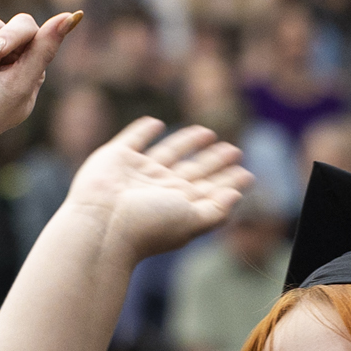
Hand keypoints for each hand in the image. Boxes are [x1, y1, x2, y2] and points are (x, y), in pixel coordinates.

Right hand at [65, 116, 249, 260]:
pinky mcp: (116, 157)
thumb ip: (217, 209)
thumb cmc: (149, 226)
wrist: (103, 224)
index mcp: (179, 204)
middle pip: (194, 170)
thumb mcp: (192, 220)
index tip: (247, 174)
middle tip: (235, 150)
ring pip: (169, 152)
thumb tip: (238, 194)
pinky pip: (133, 138)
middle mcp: (160, 188)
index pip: (210, 189)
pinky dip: (143, 130)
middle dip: (214, 161)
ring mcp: (137, 172)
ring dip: (187, 142)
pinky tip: (156, 124)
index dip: (228, 181)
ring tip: (208, 133)